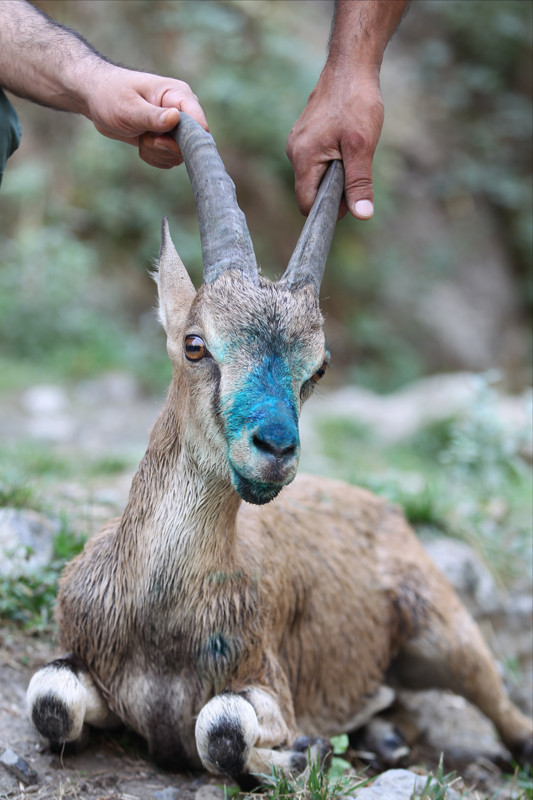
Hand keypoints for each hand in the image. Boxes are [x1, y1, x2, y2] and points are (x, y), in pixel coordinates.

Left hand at [85, 65, 207, 167]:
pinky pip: (169, 159)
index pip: (199, 123)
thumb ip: (153, 116)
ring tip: (141, 136)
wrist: (96, 99)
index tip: (160, 140)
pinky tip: (141, 142)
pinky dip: (153, 157)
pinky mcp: (168, 139)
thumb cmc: (110, 95)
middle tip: (146, 138)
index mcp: (178, 95)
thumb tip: (176, 118)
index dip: (187, 139)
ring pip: (178, 155)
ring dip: (156, 153)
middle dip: (165, 147)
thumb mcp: (129, 107)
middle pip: (191, 144)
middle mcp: (182, 111)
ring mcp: (176, 127)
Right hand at [286, 64, 383, 219]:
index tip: (351, 198)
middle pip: (311, 191)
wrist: (350, 66)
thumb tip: (362, 215)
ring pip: (314, 176)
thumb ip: (359, 183)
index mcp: (303, 158)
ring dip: (335, 174)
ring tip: (352, 150)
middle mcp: (294, 152)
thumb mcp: (362, 146)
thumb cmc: (356, 102)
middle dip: (334, 190)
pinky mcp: (304, 136)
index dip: (330, 209)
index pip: (307, 204)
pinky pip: (315, 160)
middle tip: (357, 169)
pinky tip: (345, 141)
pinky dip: (332, 160)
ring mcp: (297, 143)